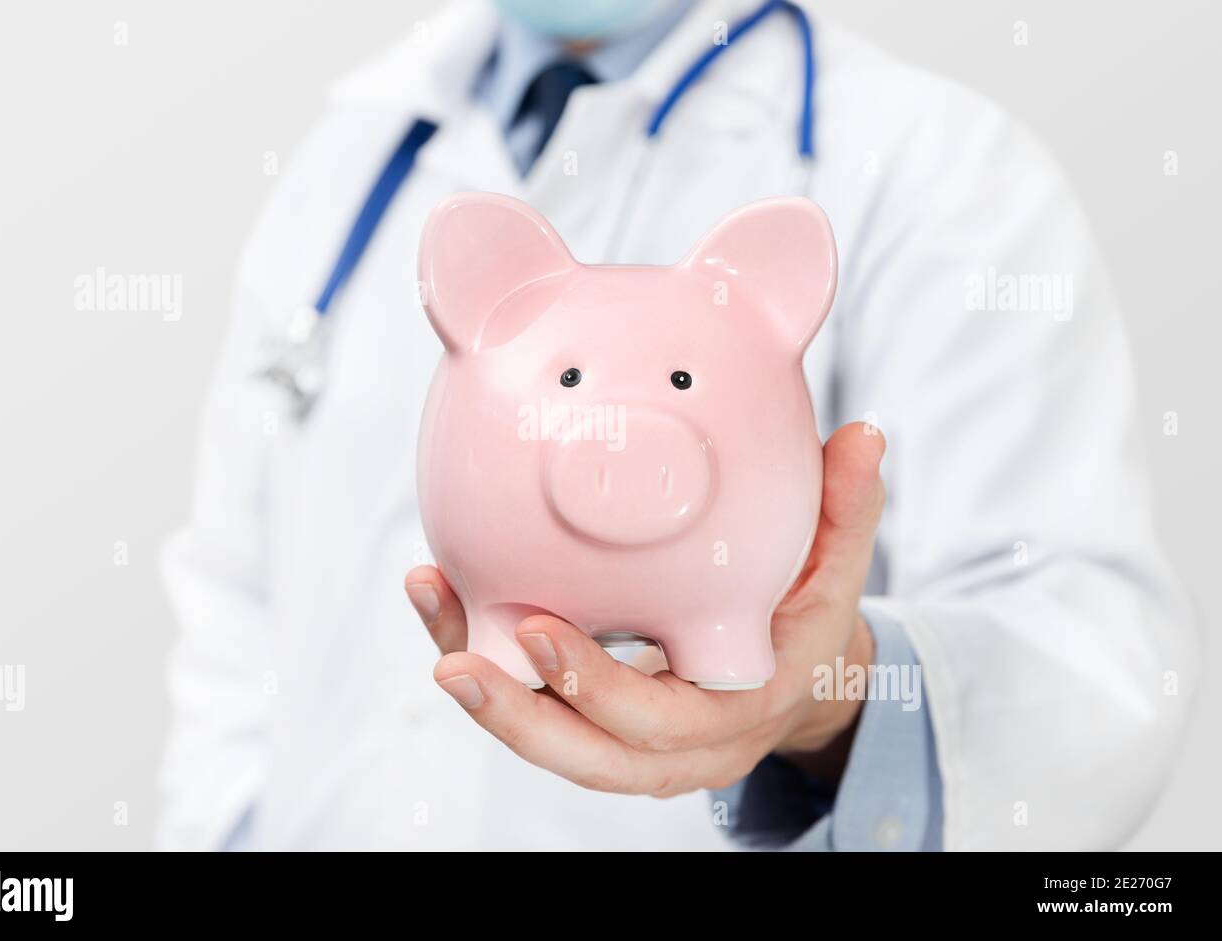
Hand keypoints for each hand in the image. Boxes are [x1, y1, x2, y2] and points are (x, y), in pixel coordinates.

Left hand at [403, 422, 885, 796]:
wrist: (795, 675)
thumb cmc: (809, 617)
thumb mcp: (838, 570)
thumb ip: (846, 508)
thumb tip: (866, 435)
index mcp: (734, 709)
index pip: (663, 723)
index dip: (600, 693)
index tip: (543, 633)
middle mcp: (678, 746)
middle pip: (585, 756)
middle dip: (516, 713)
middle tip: (455, 663)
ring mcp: (631, 744)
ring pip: (548, 740)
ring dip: (483, 688)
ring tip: (430, 603)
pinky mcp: (593, 722)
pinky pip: (532, 704)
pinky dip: (483, 654)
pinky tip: (441, 591)